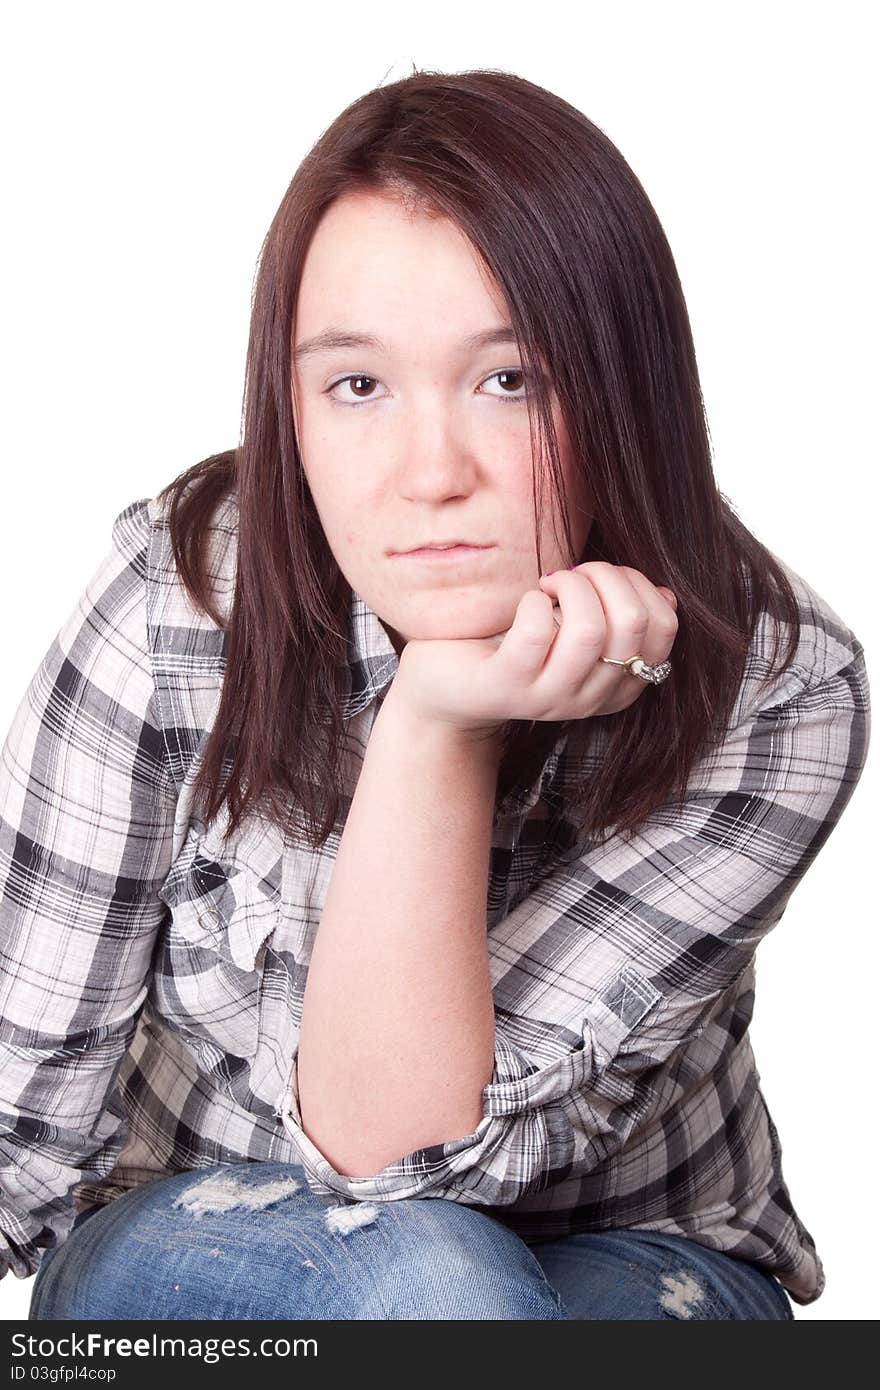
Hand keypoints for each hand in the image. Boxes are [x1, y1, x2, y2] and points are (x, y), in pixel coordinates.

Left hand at [391, 562, 678, 736]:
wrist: (446, 688)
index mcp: (619, 684)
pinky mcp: (507, 687)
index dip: (641, 585)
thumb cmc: (514, 644)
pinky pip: (537, 632)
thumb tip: (664, 596)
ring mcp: (549, 697)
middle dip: (605, 576)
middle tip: (570, 574)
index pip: (664, 629)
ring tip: (547, 585)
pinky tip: (526, 602)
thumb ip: (618, 616)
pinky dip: (535, 601)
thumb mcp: (575, 629)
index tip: (604, 577)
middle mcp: (591, 698)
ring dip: (570, 586)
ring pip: (590, 630)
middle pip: (633, 623)